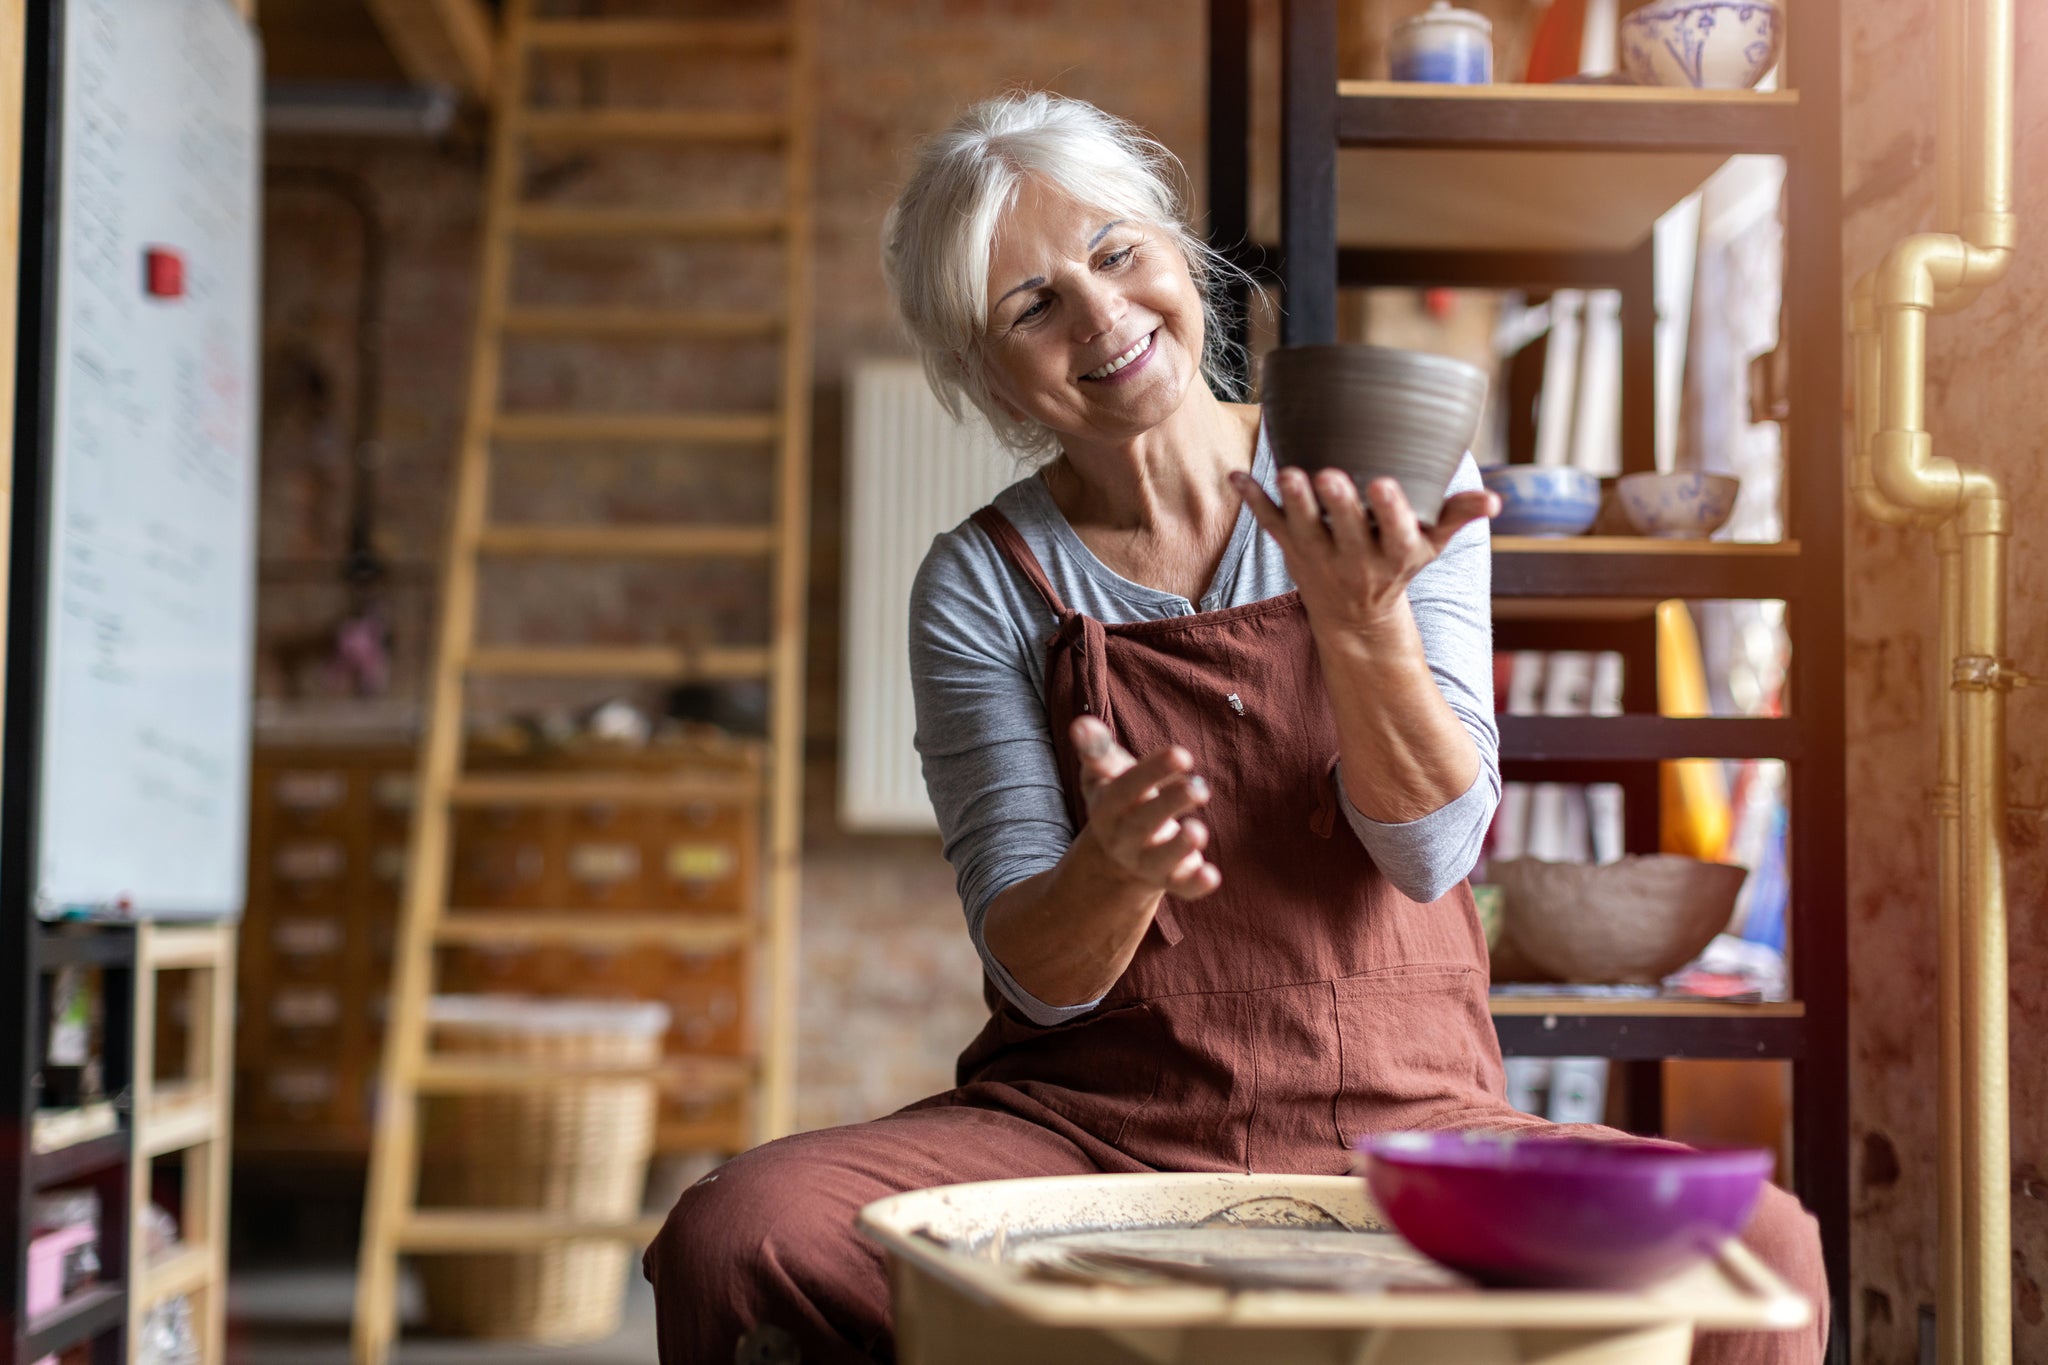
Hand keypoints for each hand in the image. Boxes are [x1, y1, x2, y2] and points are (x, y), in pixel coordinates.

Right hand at [1070, 716, 1221, 899]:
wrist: (1119, 853)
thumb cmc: (1120, 799)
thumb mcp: (1106, 774)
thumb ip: (1097, 751)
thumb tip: (1081, 723)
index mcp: (1108, 807)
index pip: (1126, 788)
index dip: (1152, 772)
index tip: (1182, 755)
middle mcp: (1124, 837)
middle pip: (1144, 822)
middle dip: (1170, 805)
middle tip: (1199, 788)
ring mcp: (1146, 862)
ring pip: (1161, 859)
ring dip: (1179, 847)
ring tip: (1199, 831)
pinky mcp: (1171, 880)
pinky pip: (1182, 887)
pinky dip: (1196, 884)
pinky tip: (1212, 875)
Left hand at [1230, 467, 1496, 639]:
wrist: (1355, 618)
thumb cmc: (1397, 566)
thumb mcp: (1431, 547)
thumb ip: (1457, 517)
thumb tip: (1496, 501)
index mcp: (1394, 554)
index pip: (1396, 533)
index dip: (1390, 510)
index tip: (1384, 484)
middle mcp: (1355, 558)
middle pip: (1345, 529)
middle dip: (1338, 504)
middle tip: (1329, 474)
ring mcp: (1319, 555)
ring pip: (1304, 528)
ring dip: (1294, 502)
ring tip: (1288, 474)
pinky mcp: (1292, 550)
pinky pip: (1270, 526)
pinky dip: (1253, 502)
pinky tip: (1237, 477)